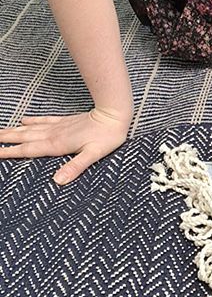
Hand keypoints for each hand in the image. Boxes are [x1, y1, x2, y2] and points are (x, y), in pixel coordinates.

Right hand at [0, 106, 131, 184]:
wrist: (115, 114)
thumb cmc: (108, 136)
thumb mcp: (94, 154)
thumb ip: (76, 167)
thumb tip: (57, 181)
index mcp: (58, 145)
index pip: (29, 150)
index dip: (10, 152)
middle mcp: (55, 134)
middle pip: (25, 138)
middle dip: (6, 139)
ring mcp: (60, 126)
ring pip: (31, 129)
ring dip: (14, 130)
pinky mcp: (66, 121)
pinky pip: (44, 121)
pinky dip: (33, 121)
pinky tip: (24, 119)